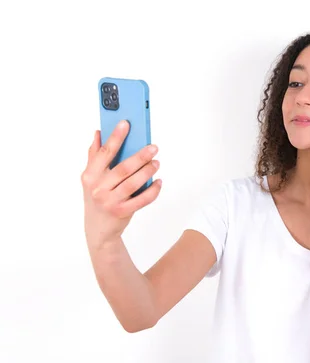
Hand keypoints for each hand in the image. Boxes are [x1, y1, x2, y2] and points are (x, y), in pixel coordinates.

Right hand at [81, 120, 161, 247]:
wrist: (98, 230)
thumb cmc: (97, 199)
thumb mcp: (91, 179)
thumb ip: (94, 156)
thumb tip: (98, 133)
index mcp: (90, 176)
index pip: (104, 153)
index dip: (115, 137)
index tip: (126, 124)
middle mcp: (98, 188)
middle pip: (122, 168)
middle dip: (140, 156)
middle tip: (153, 147)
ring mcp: (110, 201)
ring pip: (133, 183)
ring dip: (147, 171)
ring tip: (157, 162)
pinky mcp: (122, 212)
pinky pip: (142, 200)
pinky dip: (152, 190)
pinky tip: (158, 181)